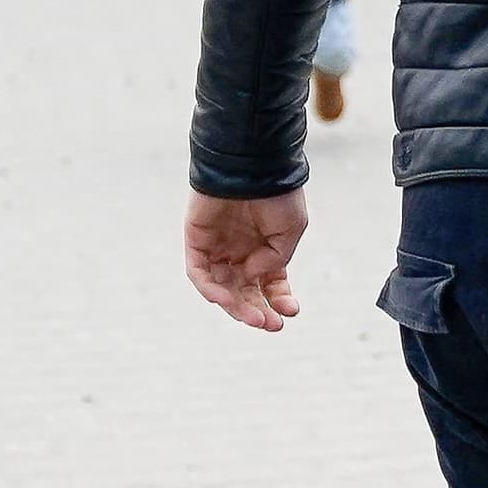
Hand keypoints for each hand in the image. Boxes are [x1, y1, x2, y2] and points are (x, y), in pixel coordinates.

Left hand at [186, 189, 308, 330]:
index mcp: (265, 249)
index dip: (280, 301)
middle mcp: (240, 251)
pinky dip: (210, 289)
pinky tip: (226, 299)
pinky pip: (199, 273)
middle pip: (245, 292)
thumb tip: (254, 275)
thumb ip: (277, 259)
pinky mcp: (196, 241)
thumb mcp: (291, 229)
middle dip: (258, 311)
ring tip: (255, 318)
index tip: (291, 311)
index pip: (270, 285)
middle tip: (271, 325)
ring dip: (237, 307)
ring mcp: (218, 248)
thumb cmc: (276, 192)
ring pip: (222, 288)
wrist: (252, 163)